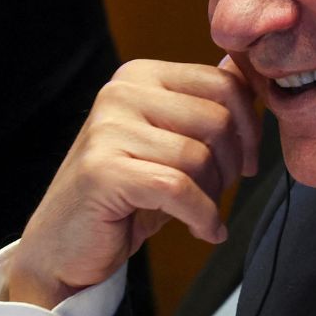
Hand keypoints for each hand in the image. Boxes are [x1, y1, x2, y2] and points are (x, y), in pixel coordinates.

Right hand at [6, 57, 259, 308]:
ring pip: (198, 156)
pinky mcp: (104, 170)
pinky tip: (203, 231)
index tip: (248, 160)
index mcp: (140, 75)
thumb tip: (249, 69)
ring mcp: (108, 129)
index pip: (223, 82)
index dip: (249, 126)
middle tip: (220, 193)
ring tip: (202, 213)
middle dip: (232, 165)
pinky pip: (178, 189)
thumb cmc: (128, 196)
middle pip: (217, 119)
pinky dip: (202, 216)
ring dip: (214, 196)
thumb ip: (206, 105)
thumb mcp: (172, 142)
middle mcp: (121, 92)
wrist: (65, 246)